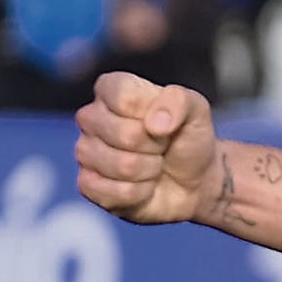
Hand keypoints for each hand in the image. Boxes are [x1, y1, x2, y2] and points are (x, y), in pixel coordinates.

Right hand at [74, 71, 220, 223]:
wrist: (194, 179)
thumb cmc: (188, 138)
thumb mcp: (196, 109)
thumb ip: (179, 101)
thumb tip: (154, 124)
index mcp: (111, 89)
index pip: (124, 97)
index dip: (154, 113)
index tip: (164, 120)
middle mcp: (91, 117)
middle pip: (125, 134)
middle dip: (156, 146)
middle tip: (161, 146)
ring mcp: (85, 151)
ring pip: (123, 166)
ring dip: (150, 170)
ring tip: (154, 164)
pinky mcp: (88, 185)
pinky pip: (116, 192)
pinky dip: (140, 192)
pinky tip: (143, 184)